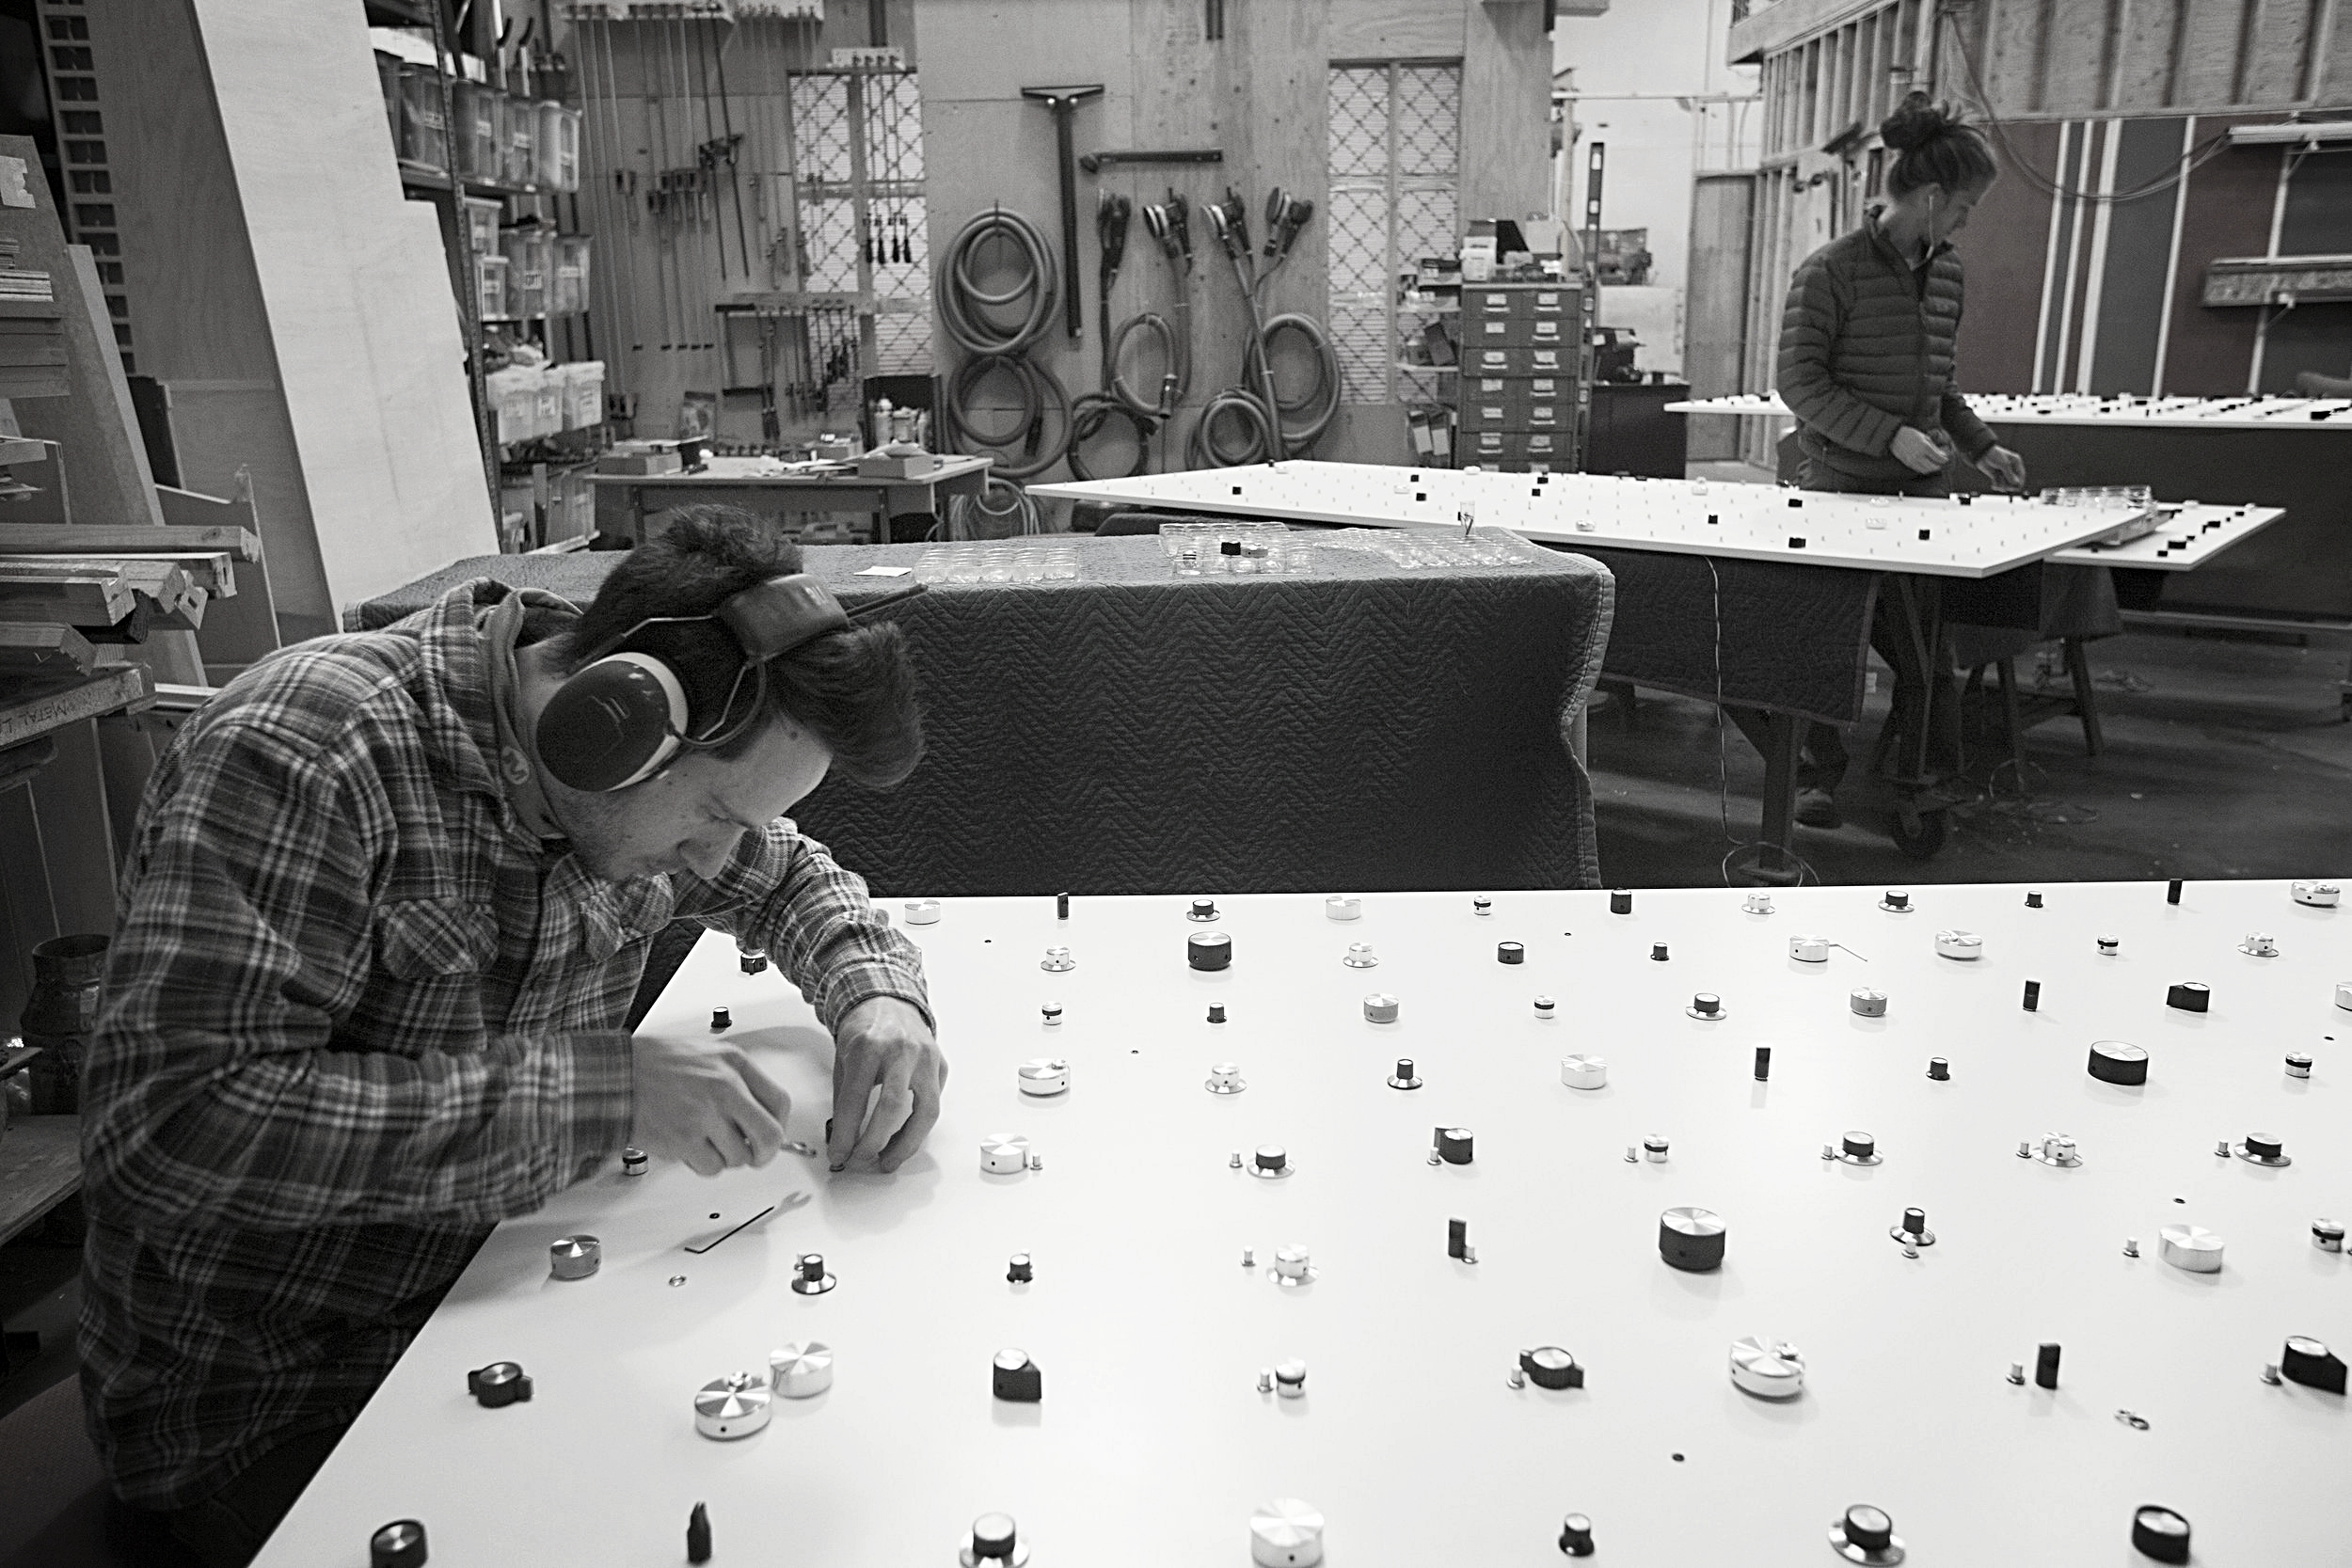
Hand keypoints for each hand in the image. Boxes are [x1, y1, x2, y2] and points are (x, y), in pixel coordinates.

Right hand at [628, 1035, 791, 1176]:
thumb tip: (759, 1110)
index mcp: (734, 1063)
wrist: (615, 1075)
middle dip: (763, 1153)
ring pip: (739, 1157)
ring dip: (724, 1157)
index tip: (770, 1132)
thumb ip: (735, 1077)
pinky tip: (690, 1147)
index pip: (780, 1102)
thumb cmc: (653, 1064)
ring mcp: (706, 1115)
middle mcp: (725, 1087)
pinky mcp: (685, 1140)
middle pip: (769, 1136)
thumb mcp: (706, 1053)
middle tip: (754, 1155)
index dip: (779, 1124)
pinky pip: (712, 1167)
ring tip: (705, 1141)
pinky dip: (703, 1164)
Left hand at [825, 996, 945, 1173]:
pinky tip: (905, 1137)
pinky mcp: (940, 1065)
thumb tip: (842, 1141)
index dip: (847, 1134)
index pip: (856, 1100)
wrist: (888, 1002)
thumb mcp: (844, 1060)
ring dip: (906, 1144)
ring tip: (889, 1161)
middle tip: (862, 1161)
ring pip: (925, 1111)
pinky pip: (934, 1104)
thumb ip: (844, 1100)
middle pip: (892, 1107)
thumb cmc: (865, 1031)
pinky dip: (919, 1127)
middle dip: (875, 1143)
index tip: (839, 1154)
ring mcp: (926, 1057)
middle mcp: (901, 1051)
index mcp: (869, 1047)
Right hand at [1889, 426, 1952, 475]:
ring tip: (1933, 465)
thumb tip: (1942, 455)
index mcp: (1925, 447)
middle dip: (1938, 466)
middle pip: (1933, 467)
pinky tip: (1925, 465)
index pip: (1939, 458)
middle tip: (1940, 463)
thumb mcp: (1925, 437)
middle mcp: (1919, 455)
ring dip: (1931, 469)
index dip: (1944, 460)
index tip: (1945, 459)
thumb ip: (1934, 447)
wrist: (1895, 436)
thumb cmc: (1911, 434)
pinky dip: (1924, 469)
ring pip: (1926, 470)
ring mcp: (1912, 460)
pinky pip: (1918, 470)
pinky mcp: (1907, 463)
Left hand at [1975, 444, 2027, 490]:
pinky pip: (1999, 485)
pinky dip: (1997, 486)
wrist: (1981, 454)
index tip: (2015, 488)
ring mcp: (2003, 473)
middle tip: (2003, 486)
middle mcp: (2011, 468)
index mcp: (2016, 463)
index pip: (2021, 476)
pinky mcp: (1996, 476)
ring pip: (2006, 485)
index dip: (2019, 483)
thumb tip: (2016, 484)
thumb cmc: (1994, 455)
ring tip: (1996, 483)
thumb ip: (2010, 474)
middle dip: (2009, 485)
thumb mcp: (2004, 464)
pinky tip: (1993, 485)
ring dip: (2002, 486)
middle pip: (2014, 482)